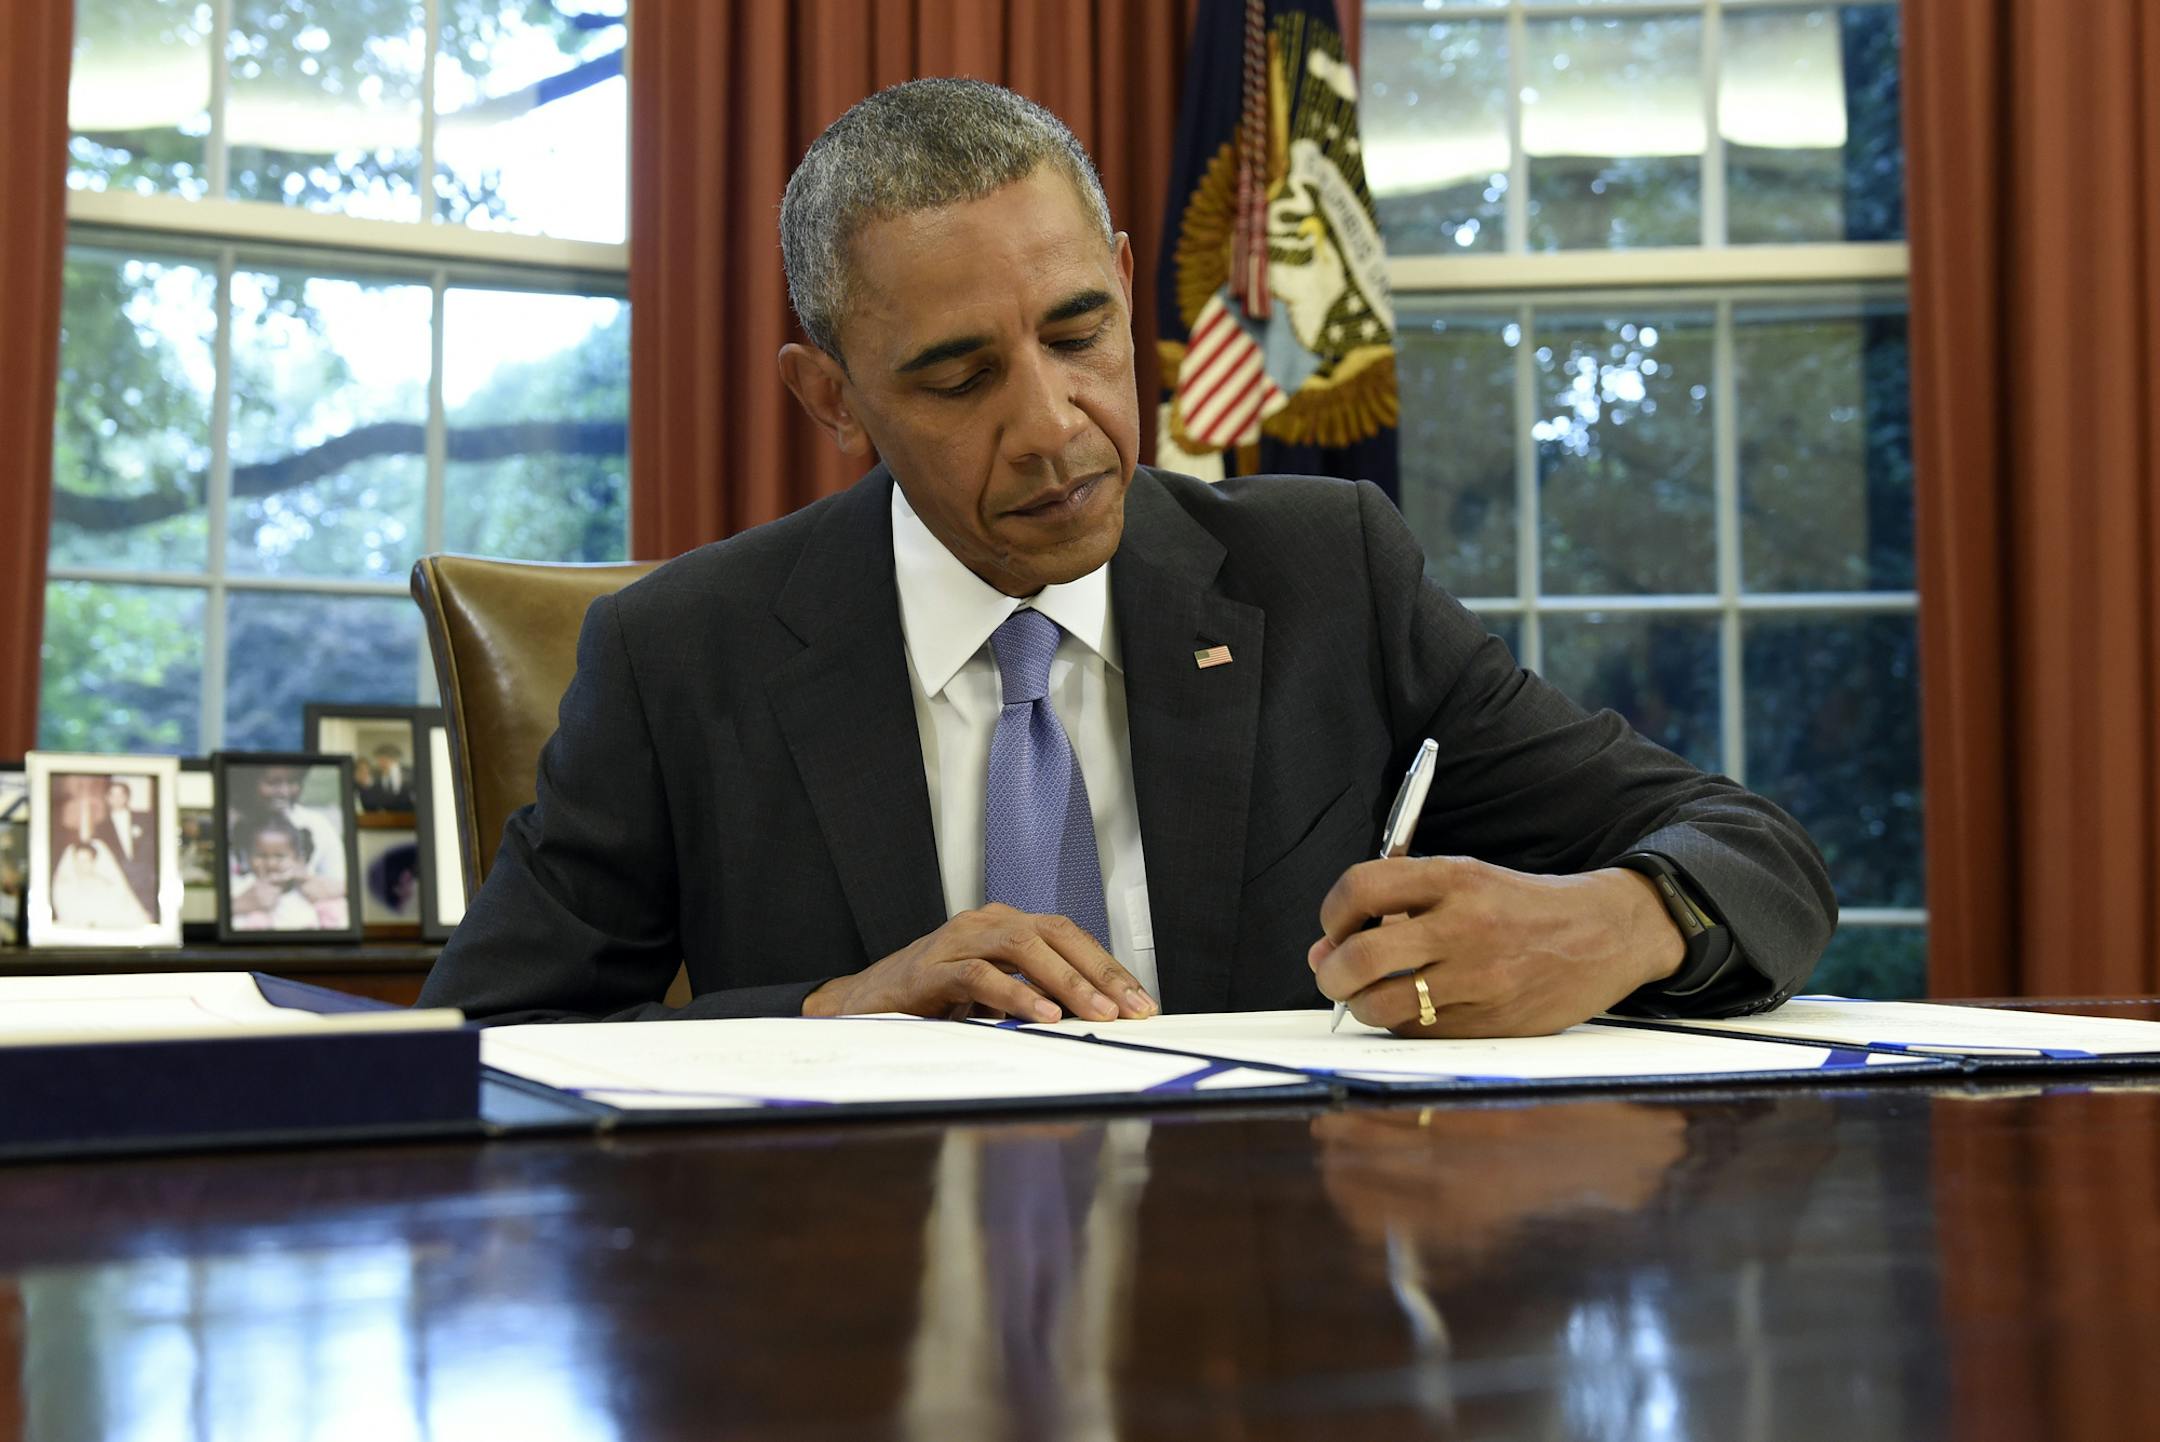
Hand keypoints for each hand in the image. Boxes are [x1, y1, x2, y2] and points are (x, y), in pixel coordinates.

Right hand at [803, 904, 1158, 1021]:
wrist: (861, 1003)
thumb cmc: (933, 1001)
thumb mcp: (996, 1001)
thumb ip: (1036, 1000)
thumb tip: (1094, 1022)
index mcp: (1007, 926)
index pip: (1071, 937)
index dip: (1109, 967)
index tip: (1141, 1002)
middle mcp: (987, 923)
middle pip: (1057, 934)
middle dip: (1099, 972)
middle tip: (1131, 1009)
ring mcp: (958, 940)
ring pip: (1024, 946)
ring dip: (1065, 982)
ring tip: (1095, 1013)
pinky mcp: (932, 968)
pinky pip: (981, 974)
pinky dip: (1015, 995)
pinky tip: (1040, 1017)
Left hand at [1307, 856, 1683, 1036]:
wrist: (1606, 933)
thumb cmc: (1523, 906)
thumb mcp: (1466, 880)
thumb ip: (1397, 905)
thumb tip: (1325, 950)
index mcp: (1454, 878)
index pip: (1361, 888)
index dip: (1332, 913)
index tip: (1334, 928)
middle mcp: (1464, 926)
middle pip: (1361, 957)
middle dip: (1332, 974)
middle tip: (1334, 975)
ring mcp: (1478, 978)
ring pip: (1384, 1006)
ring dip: (1361, 1006)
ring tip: (1370, 996)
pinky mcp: (1491, 1021)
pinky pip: (1418, 1032)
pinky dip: (1402, 1024)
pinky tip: (1414, 1008)